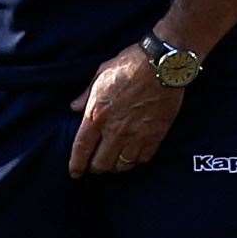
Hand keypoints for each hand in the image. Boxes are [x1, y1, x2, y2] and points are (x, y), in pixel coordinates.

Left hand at [68, 44, 183, 177]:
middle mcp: (115, 130)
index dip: (76, 164)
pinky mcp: (155, 136)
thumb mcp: (101, 74)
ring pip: (122, 165)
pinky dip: (136, 160)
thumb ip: (86, 94)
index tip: (75, 173)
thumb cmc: (129, 65)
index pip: (82, 148)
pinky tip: (134, 155)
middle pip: (101, 164)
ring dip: (116, 166)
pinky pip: (143, 158)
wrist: (162, 64)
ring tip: (115, 161)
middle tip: (96, 164)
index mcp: (97, 115)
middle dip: (96, 167)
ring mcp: (136, 135)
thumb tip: (74, 107)